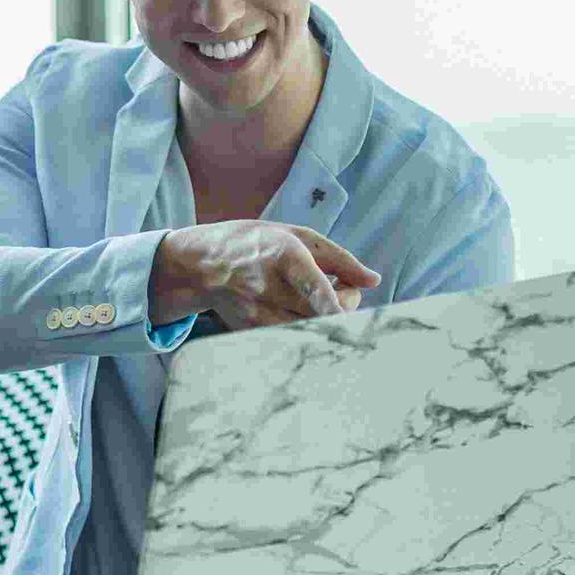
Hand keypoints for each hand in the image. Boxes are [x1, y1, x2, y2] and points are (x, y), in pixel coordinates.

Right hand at [149, 221, 381, 331]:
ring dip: (327, 320)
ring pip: (307, 330)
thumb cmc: (255, 243)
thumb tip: (374, 281)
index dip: (337, 305)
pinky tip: (303, 312)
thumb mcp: (297, 236)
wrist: (201, 264)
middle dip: (345, 308)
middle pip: (319, 314)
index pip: (314, 286)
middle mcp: (267, 285)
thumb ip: (339, 259)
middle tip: (346, 294)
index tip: (355, 310)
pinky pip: (289, 337)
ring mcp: (256, 312)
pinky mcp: (250, 330)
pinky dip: (306, 329)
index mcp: (282, 253)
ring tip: (323, 302)